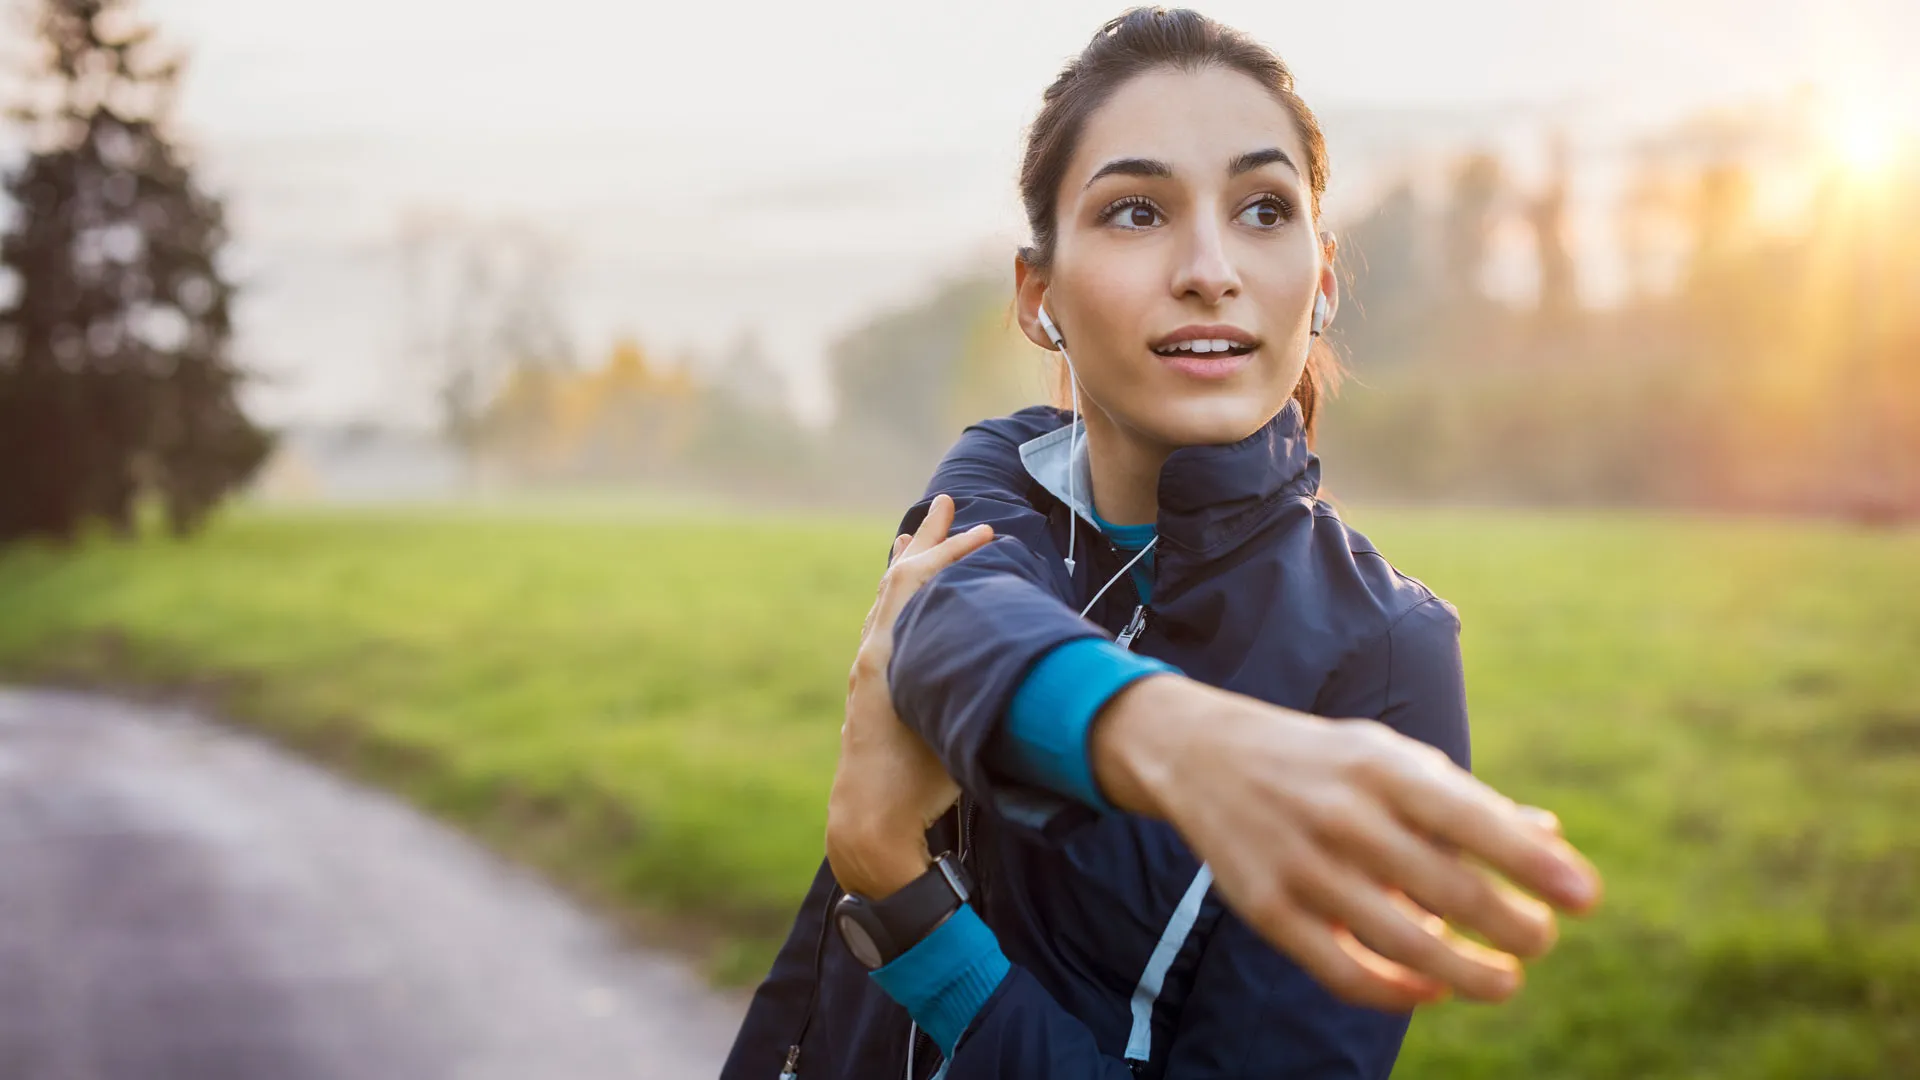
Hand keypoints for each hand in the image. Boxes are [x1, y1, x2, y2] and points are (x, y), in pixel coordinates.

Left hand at [826, 493, 994, 899]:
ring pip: (887, 600)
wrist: (867, 823)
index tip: (986, 531)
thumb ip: (987, 688)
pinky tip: (904, 602)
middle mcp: (873, 653)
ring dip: (907, 566)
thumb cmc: (919, 782)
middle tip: (944, 504)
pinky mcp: (870, 691)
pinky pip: (884, 624)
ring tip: (913, 537)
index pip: (919, 581)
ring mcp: (868, 671)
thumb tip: (1041, 661)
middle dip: (927, 539)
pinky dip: (898, 600)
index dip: (953, 552)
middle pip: (898, 578)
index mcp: (888, 652)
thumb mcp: (958, 725)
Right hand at [1091, 675, 1601, 1010]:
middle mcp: (1344, 815)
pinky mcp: (1268, 909)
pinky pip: (1343, 971)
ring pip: (1402, 943)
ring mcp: (1302, 866)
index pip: (1473, 819)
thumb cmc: (1323, 761)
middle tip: (1541, 940)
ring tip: (1505, 982)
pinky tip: (1431, 990)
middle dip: (1513, 926)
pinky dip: (1397, 990)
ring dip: (1468, 974)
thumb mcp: (1391, 760)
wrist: (1201, 754)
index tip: (1586, 897)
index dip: (1534, 863)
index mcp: (1383, 768)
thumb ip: (1468, 803)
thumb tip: (1550, 843)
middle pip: (1449, 892)